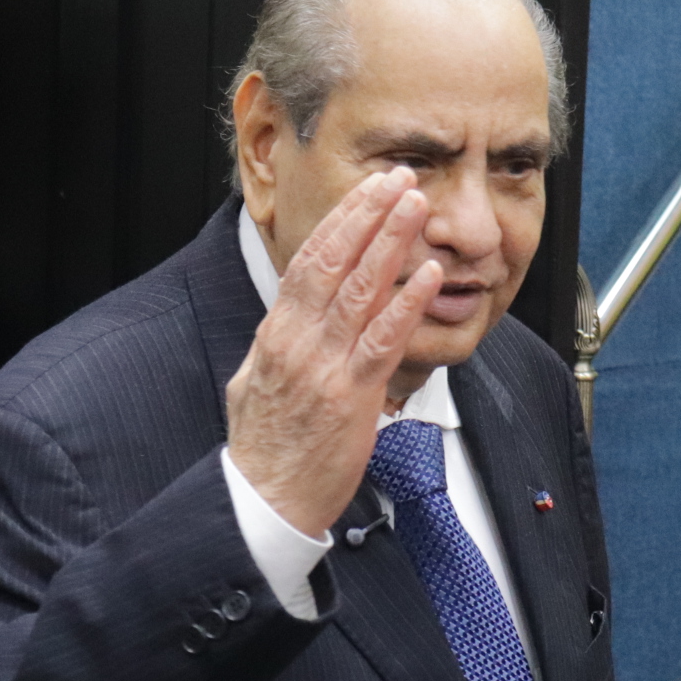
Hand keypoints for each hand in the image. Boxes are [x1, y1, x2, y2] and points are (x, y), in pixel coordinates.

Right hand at [226, 168, 444, 536]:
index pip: (308, 261)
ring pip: (360, 291)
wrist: (262, 502)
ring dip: (391, 242)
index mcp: (275, 335)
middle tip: (398, 179)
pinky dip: (406, 304)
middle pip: (334, 261)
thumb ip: (275, 349)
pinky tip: (428, 275)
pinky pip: (382, 341)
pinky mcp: (350, 398)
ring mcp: (324, 367)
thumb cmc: (263, 450)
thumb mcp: (253, 385)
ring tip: (416, 205)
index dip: (340, 221)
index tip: (366, 192)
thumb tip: (284, 324)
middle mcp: (297, 342)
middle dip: (367, 214)